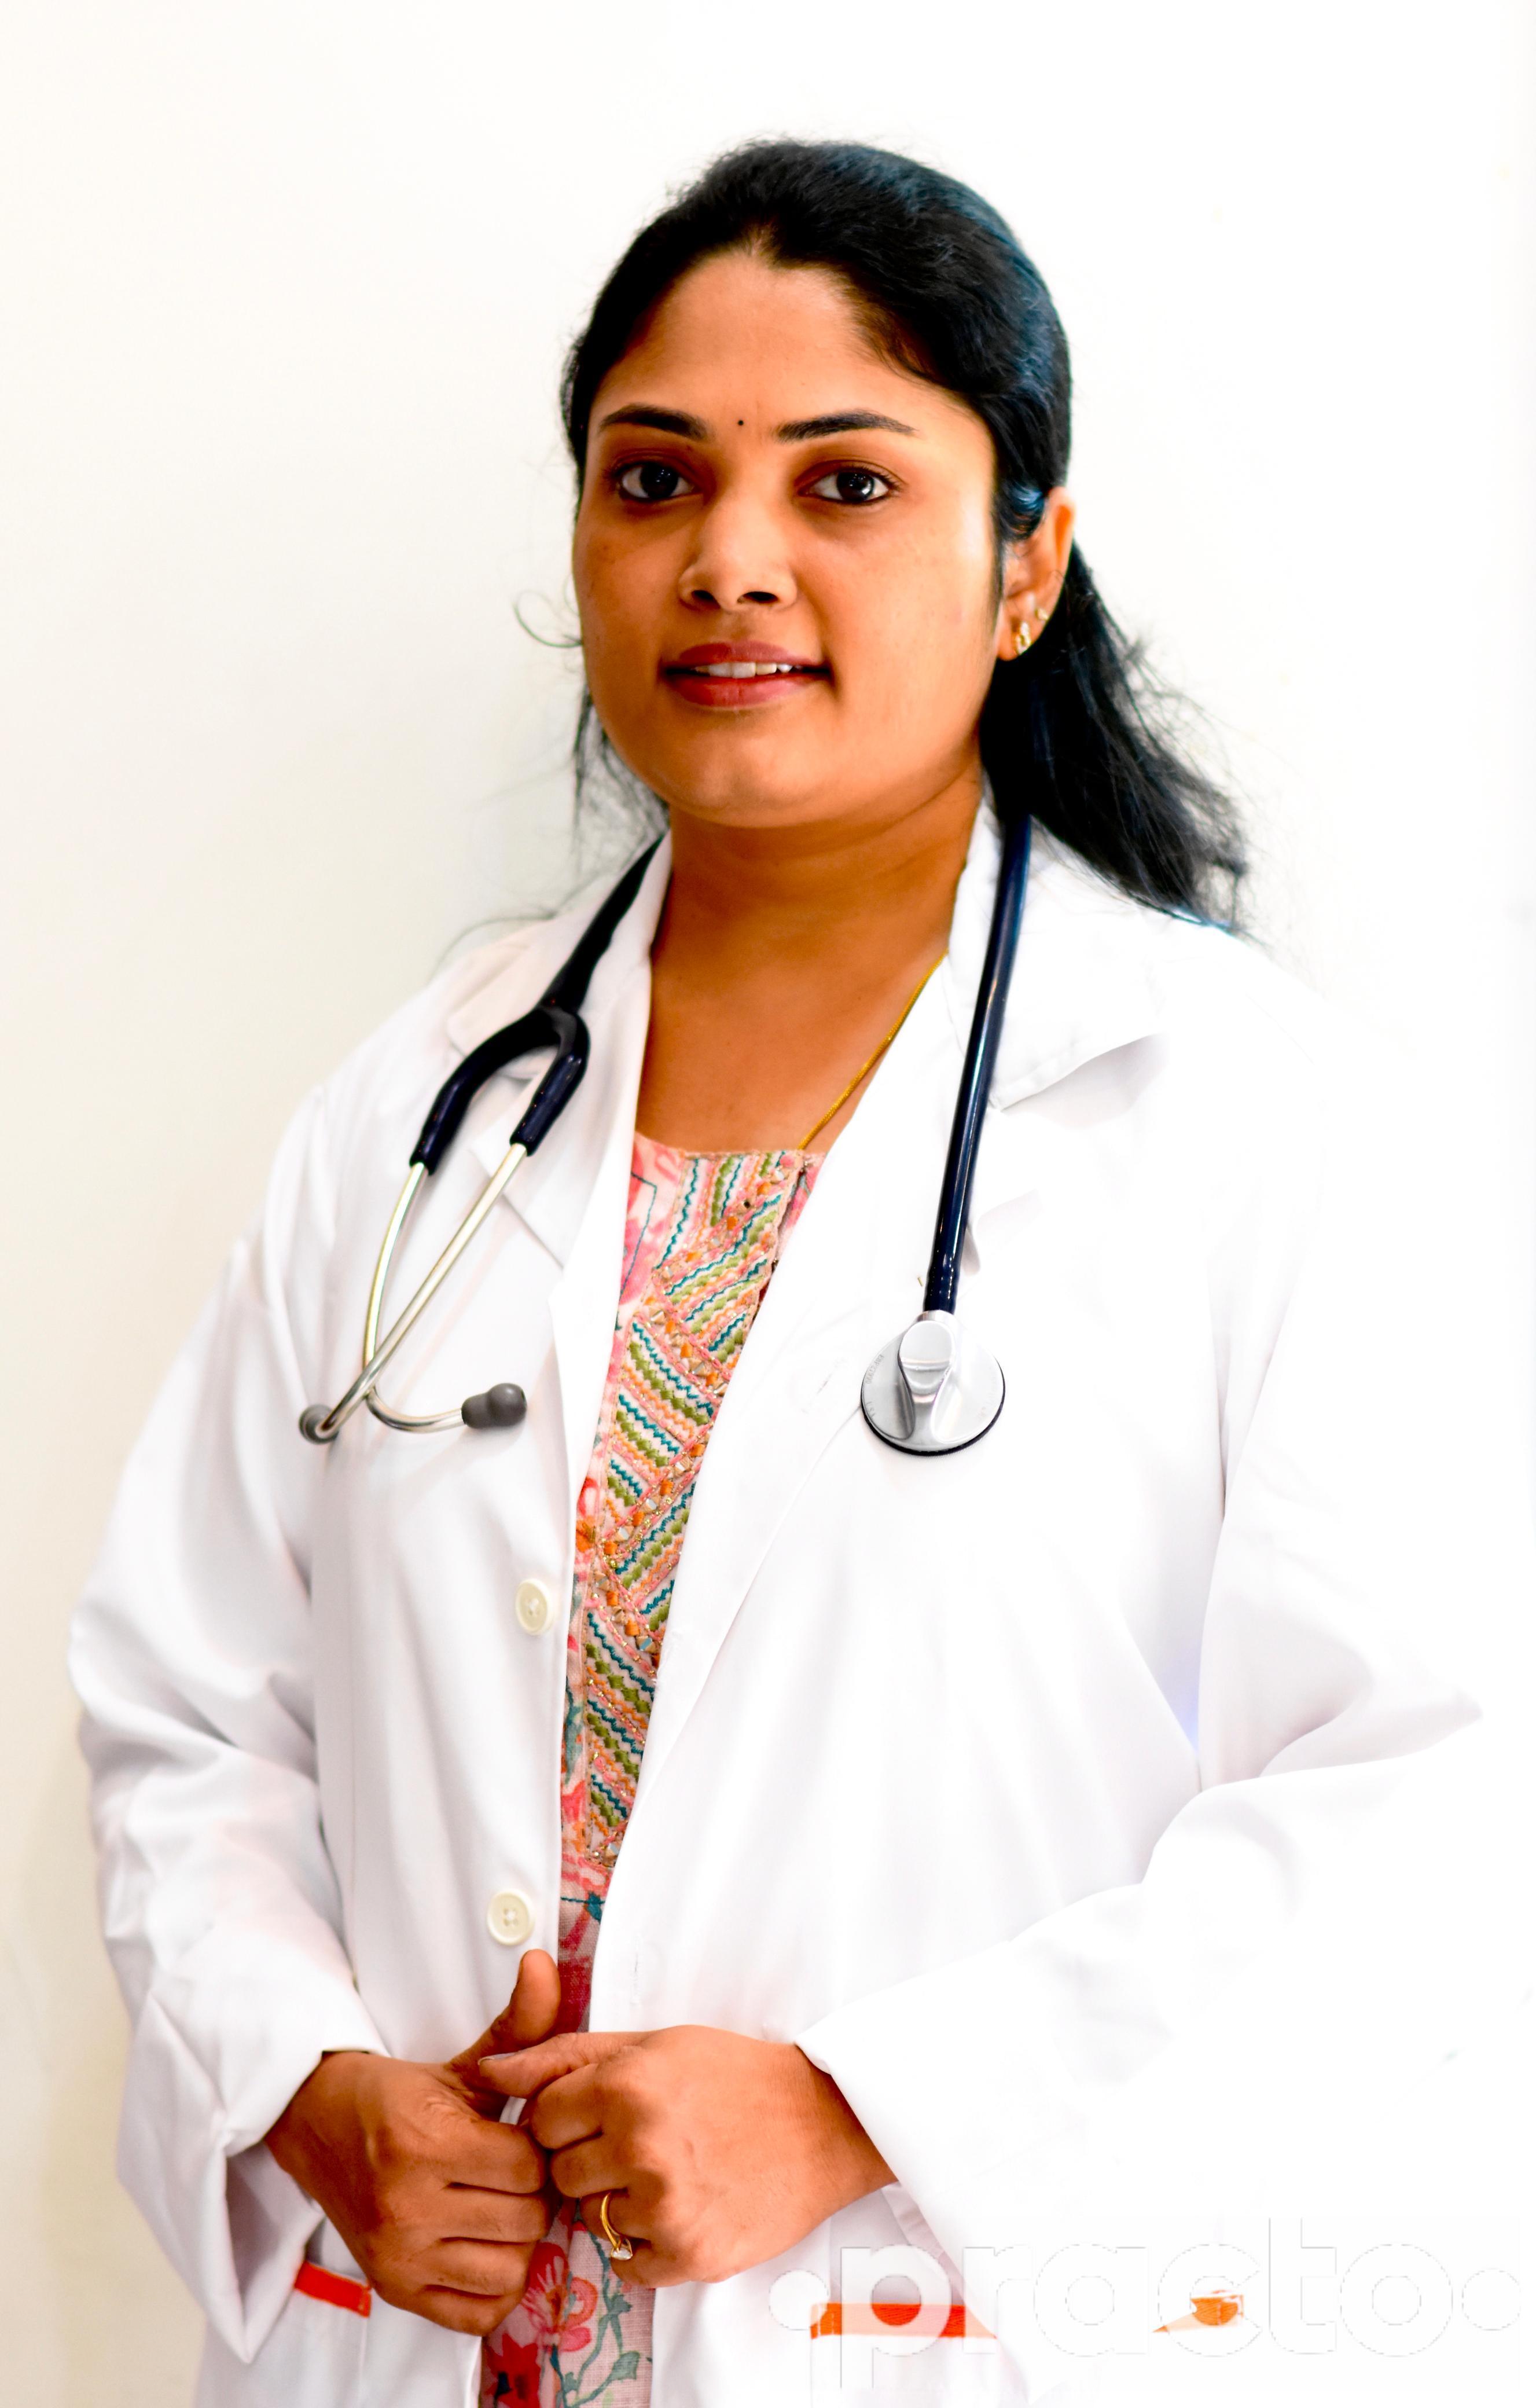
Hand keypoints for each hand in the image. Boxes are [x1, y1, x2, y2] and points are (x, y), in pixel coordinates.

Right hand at [266, 1949, 561, 2333]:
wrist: (317, 2127)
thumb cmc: (399, 2097)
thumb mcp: (462, 2062)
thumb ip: (518, 2024)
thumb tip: (546, 1963)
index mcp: (423, 2143)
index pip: (528, 2167)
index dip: (538, 2149)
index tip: (523, 2136)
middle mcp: (406, 2207)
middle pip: (525, 2219)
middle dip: (532, 2192)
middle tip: (513, 2171)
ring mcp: (397, 2256)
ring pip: (509, 2267)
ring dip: (516, 2239)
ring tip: (497, 2205)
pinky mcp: (393, 2290)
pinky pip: (479, 2312)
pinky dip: (493, 2284)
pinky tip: (482, 2245)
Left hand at [478, 2025, 891, 2286]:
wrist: (821, 2122)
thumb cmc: (734, 2075)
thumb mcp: (651, 2044)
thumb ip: (561, 2055)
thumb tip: (488, 2072)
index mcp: (627, 2084)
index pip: (542, 2119)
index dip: (569, 2117)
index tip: (604, 2114)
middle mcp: (640, 2144)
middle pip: (562, 2174)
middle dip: (590, 2161)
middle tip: (640, 2144)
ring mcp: (665, 2204)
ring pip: (593, 2219)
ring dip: (620, 2202)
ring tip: (668, 2172)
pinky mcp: (688, 2253)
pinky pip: (626, 2262)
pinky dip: (646, 2243)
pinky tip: (681, 2206)